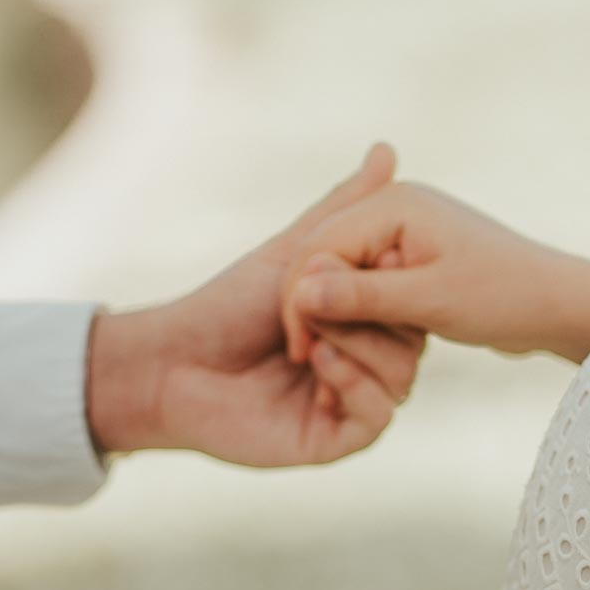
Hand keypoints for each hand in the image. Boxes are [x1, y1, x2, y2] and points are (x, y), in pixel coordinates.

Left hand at [87, 144, 425, 464]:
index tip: (377, 258)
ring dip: (360, 347)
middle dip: (374, 314)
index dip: (399, 282)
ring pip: (401, 379)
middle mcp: (368, 366)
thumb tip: (388, 150)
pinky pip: (378, 416)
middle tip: (330, 297)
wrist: (175, 362)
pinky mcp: (337, 439)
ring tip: (313, 335)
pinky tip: (318, 365)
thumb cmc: (230, 306)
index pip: (414, 307)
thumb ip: (348, 209)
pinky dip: (355, 384)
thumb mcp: (301, 250)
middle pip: (414, 345)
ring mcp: (354, 403)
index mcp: (367, 326)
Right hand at [278, 181, 574, 360]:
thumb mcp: (431, 301)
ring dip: (338, 318)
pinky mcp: (413, 260)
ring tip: (328, 366)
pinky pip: (370, 287)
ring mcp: (403, 233)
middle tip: (307, 362)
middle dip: (314, 308)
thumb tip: (301, 293)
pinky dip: (363, 318)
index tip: (302, 349)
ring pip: (345, 276)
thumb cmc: (505, 297)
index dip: (303, 299)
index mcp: (394, 204)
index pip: (320, 247)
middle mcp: (394, 209)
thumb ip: (364, 296)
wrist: (558, 303)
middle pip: (326, 258)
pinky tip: (358, 353)